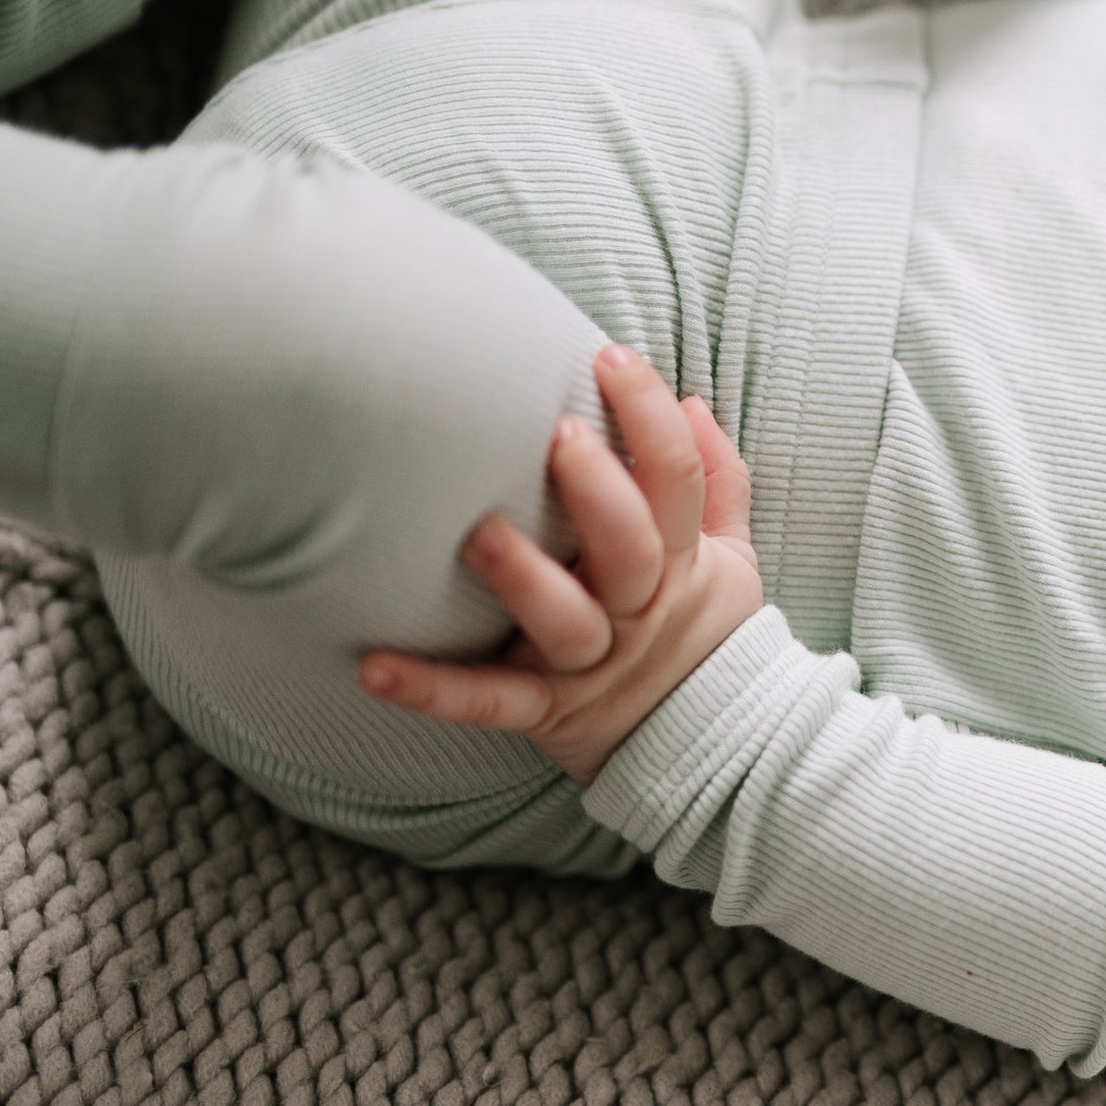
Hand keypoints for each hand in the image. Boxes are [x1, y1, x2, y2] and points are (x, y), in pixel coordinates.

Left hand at [358, 344, 765, 785]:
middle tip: (559, 434)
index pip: (680, 482)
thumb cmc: (701, 631)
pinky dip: (434, 691)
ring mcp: (592, 665)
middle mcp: (641, 612)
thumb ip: (717, 481)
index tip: (610, 359)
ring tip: (480, 534)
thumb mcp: (731, 558)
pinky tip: (374, 668)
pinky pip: (491, 704)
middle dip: (600, 490)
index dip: (651, 418)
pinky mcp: (546, 713)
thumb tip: (692, 401)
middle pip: (633, 548)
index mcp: (685, 565)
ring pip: (568, 624)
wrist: (710, 746)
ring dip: (524, 581)